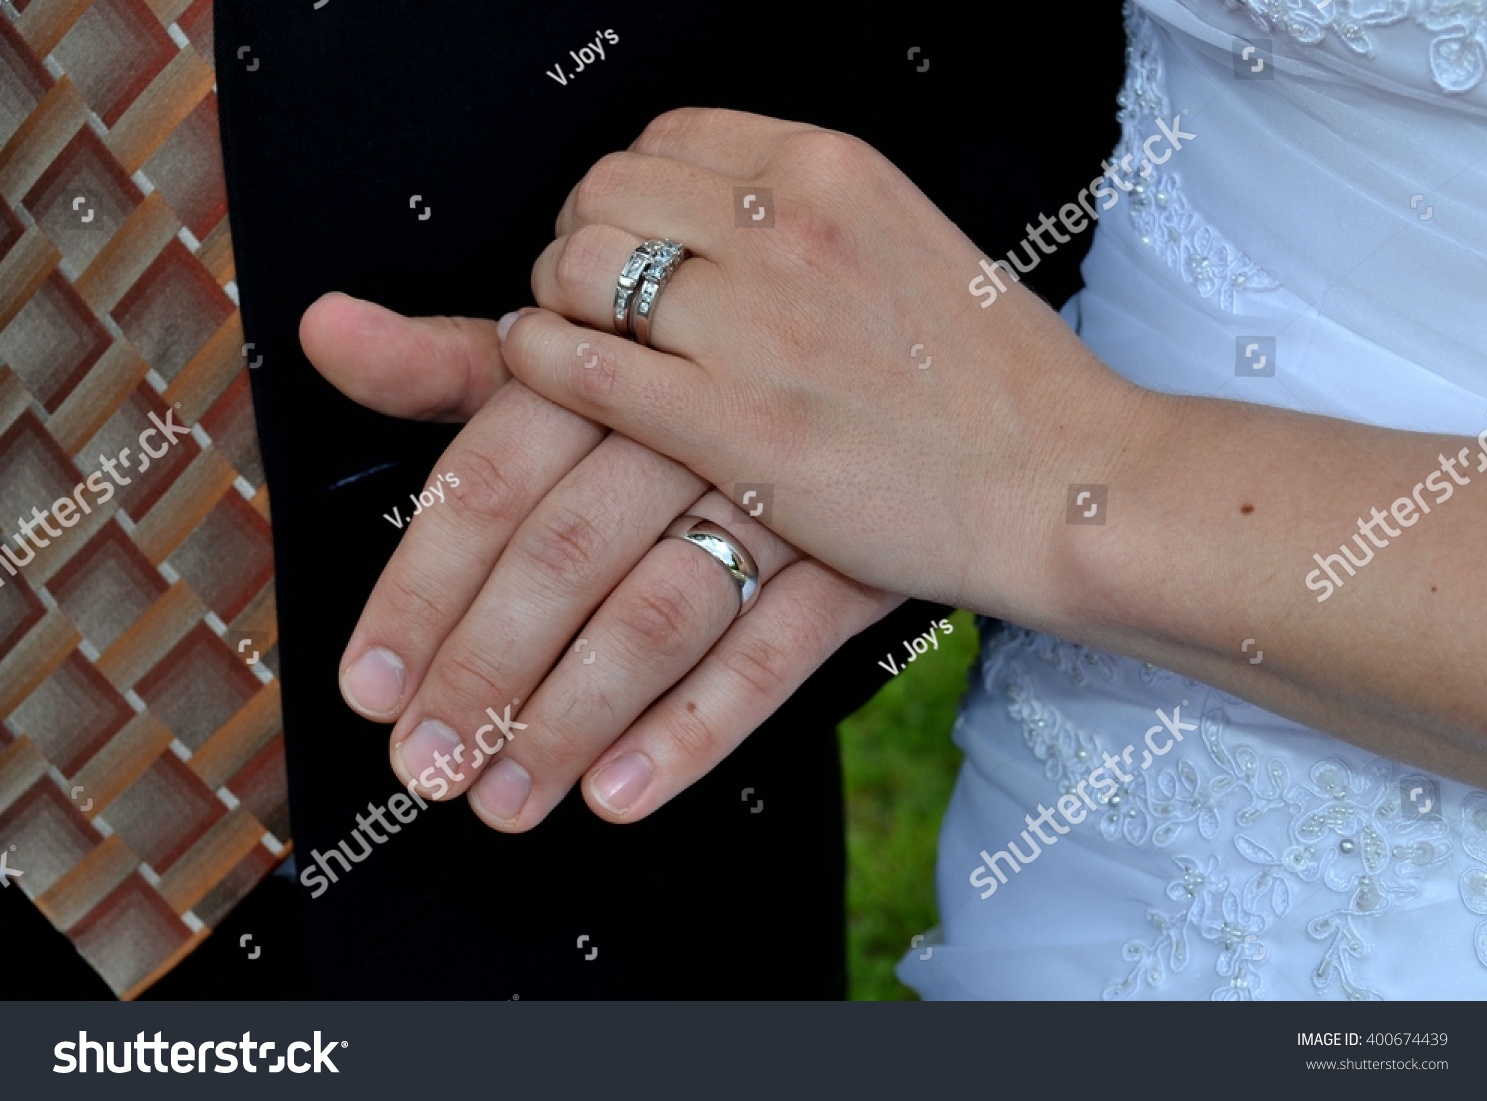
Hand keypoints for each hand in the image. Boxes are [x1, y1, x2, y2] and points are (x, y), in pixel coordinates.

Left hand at [300, 292, 899, 828]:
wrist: (918, 376)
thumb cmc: (713, 368)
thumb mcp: (588, 349)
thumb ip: (454, 360)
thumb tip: (325, 332)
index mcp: (614, 357)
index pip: (495, 475)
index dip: (421, 587)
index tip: (368, 681)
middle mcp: (694, 419)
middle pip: (567, 553)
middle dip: (484, 671)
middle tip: (425, 765)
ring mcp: (784, 492)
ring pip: (661, 611)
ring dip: (573, 717)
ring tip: (505, 800)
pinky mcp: (857, 558)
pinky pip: (777, 650)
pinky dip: (697, 726)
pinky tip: (625, 789)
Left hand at [498, 109, 1156, 620]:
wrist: (1060, 483)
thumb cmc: (999, 386)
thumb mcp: (912, 246)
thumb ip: (812, 224)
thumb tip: (718, 225)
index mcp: (833, 173)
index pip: (668, 138)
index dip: (627, 188)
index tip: (628, 235)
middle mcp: (786, 229)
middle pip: (606, 192)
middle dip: (578, 237)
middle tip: (586, 292)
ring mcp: (754, 326)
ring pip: (579, 269)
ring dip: (555, 299)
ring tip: (571, 337)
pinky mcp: (731, 424)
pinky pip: (580, 366)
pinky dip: (539, 358)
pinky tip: (543, 367)